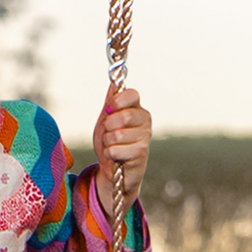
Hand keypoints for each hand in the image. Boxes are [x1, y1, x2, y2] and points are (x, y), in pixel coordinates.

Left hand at [94, 85, 151, 206]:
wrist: (113, 168)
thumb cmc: (111, 142)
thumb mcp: (107, 119)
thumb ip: (111, 102)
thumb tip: (114, 83)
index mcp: (137, 109)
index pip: (132, 94)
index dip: (117, 101)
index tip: (109, 109)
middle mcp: (145, 121)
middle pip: (122, 115)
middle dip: (107, 126)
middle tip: (109, 133)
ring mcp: (144, 137)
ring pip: (116, 134)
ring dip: (107, 142)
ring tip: (112, 145)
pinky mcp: (141, 153)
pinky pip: (115, 150)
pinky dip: (110, 154)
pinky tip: (116, 156)